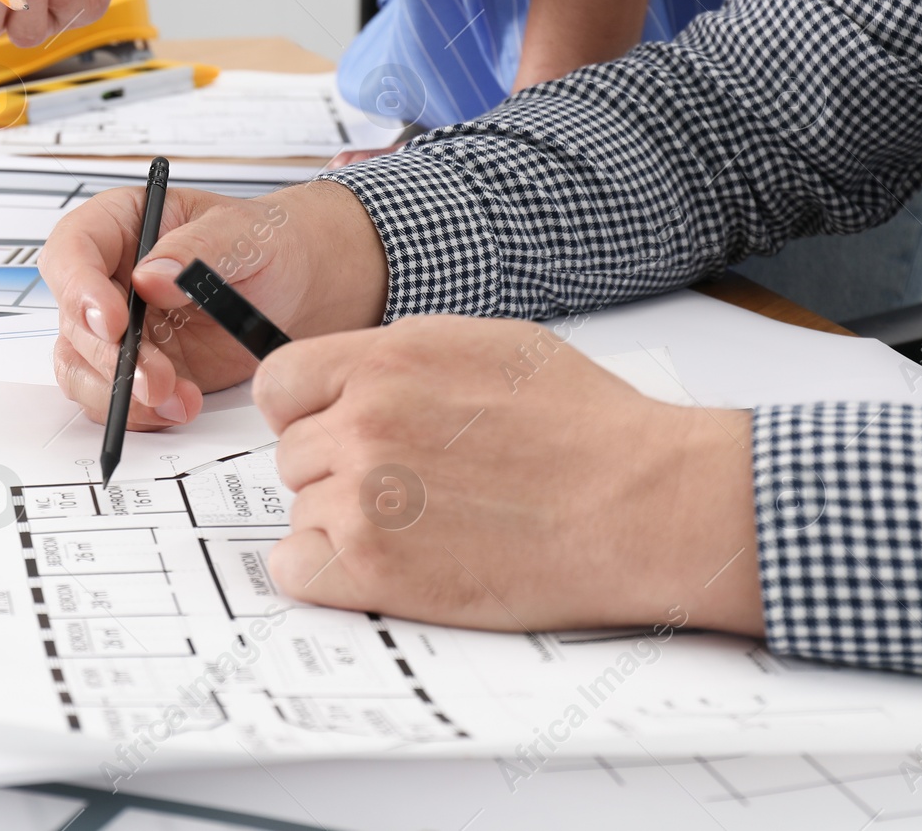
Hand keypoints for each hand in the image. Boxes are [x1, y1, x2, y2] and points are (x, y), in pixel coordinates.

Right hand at [37, 181, 386, 429]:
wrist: (307, 287)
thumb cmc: (274, 243)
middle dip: (109, 357)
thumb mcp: (245, 235)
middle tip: (154, 378)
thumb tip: (150, 276)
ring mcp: (124, 327)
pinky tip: (182, 405)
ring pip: (83, 367)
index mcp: (125, 224)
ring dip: (120, 393)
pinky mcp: (142, 368)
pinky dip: (141, 411)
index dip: (79, 289)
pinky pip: (115, 397)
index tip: (112, 322)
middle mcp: (112, 277)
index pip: (72, 250)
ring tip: (177, 398)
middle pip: (72, 320)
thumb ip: (198, 251)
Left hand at [254, 316, 764, 635]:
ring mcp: (363, 494)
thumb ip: (401, 360)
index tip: (331, 431)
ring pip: (303, 512)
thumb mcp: (487, 346)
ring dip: (345, 524)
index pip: (280, 383)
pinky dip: (326, 574)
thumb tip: (351, 380)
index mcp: (388, 358)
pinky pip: (296, 568)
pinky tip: (383, 567)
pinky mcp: (373, 566)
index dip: (304, 413)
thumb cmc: (586, 428)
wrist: (641, 502)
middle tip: (407, 488)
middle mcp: (364, 420)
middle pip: (293, 454)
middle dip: (336, 471)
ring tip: (425, 527)